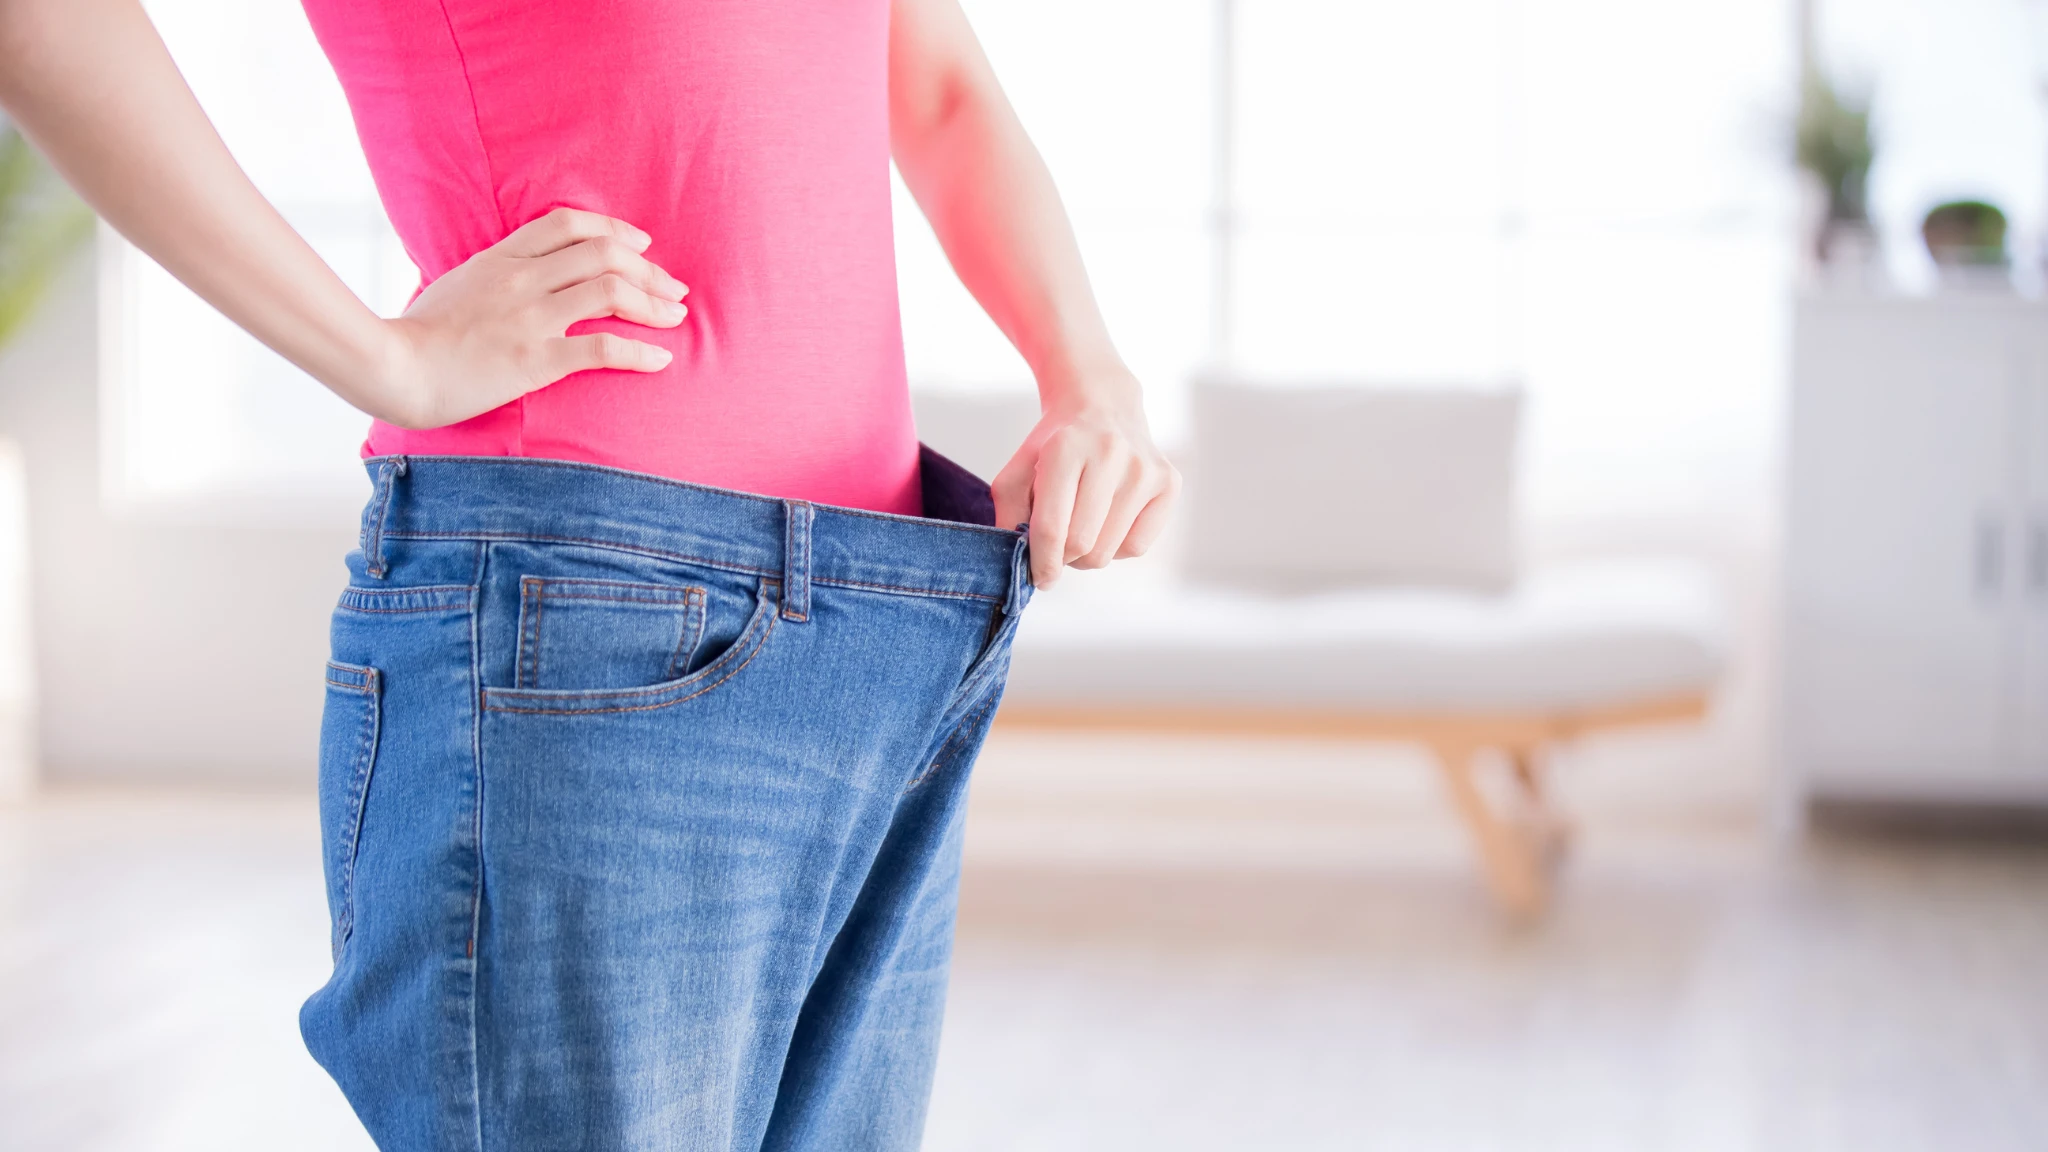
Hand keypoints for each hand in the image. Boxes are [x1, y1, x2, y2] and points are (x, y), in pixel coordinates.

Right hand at [367, 208, 687, 429]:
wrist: (394, 368)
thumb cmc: (419, 334)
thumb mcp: (457, 283)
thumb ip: (495, 272)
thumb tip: (524, 273)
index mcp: (502, 257)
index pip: (569, 223)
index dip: (614, 229)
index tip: (641, 244)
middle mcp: (522, 279)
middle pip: (603, 253)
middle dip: (649, 269)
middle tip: (673, 288)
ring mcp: (529, 317)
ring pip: (611, 291)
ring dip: (653, 303)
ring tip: (675, 317)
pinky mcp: (535, 359)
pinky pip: (602, 347)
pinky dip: (639, 351)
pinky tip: (660, 358)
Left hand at [992, 366, 1180, 588]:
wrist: (1103, 405)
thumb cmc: (1056, 444)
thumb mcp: (1019, 469)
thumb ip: (1009, 513)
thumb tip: (1018, 560)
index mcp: (1066, 448)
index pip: (1051, 527)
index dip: (1041, 562)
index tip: (1039, 578)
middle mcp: (1110, 453)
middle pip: (1081, 544)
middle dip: (1063, 557)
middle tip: (1058, 545)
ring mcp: (1144, 468)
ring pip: (1109, 551)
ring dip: (1088, 555)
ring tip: (1082, 530)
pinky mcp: (1169, 482)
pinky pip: (1137, 546)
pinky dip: (1117, 547)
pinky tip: (1108, 523)